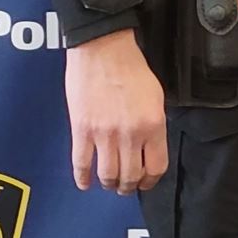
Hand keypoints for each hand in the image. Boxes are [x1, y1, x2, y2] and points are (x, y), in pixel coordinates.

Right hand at [65, 30, 166, 193]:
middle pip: (131, 175)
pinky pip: (81, 162)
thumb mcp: (156, 97)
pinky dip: (83, 178)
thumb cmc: (131, 68)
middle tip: (126, 187)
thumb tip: (149, 146)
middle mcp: (130, 135)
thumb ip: (154, 125)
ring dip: (109, 183)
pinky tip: (85, 184)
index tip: (145, 183)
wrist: (103, 50)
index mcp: (153, 126)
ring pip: (107, 174)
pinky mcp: (81, 130)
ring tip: (109, 184)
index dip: (150, 181)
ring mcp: (104, 134)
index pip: (156, 167)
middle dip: (129, 186)